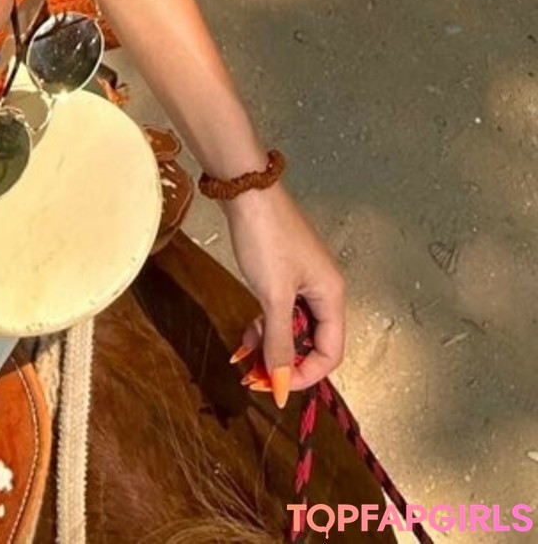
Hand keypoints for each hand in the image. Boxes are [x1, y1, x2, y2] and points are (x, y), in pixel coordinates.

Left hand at [220, 182, 345, 407]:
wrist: (246, 190)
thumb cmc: (266, 239)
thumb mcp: (272, 296)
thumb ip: (279, 343)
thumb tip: (281, 387)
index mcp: (332, 296)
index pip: (330, 353)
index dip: (304, 375)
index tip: (273, 386)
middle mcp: (323, 290)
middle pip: (312, 343)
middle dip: (284, 362)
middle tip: (253, 377)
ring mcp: (303, 280)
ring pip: (293, 328)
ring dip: (271, 345)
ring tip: (244, 357)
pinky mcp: (284, 272)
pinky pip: (280, 311)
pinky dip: (264, 325)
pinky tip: (246, 335)